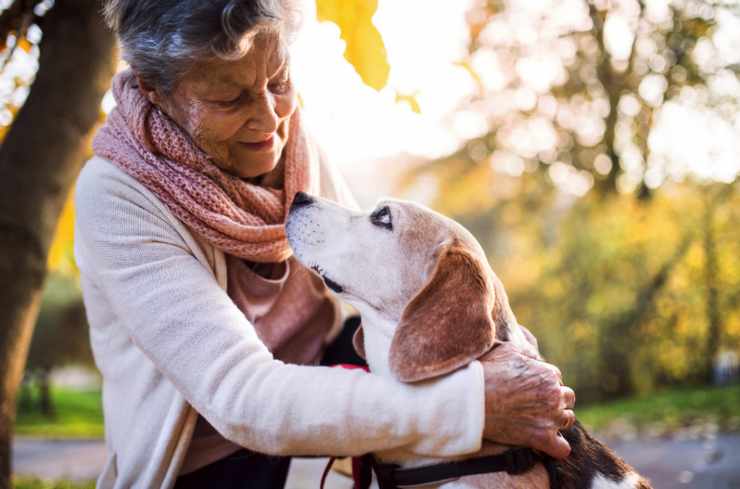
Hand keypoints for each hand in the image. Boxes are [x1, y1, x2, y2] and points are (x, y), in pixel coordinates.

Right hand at [480, 341, 575, 458]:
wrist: (472, 399)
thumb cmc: (486, 373)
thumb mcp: (507, 350)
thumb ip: (525, 351)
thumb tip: (531, 353)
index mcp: (548, 374)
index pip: (557, 379)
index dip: (544, 384)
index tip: (530, 389)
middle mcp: (554, 395)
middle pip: (567, 398)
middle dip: (555, 401)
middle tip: (536, 405)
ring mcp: (550, 418)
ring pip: (568, 420)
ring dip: (556, 421)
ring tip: (539, 422)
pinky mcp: (542, 438)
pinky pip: (562, 448)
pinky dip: (556, 447)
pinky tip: (545, 443)